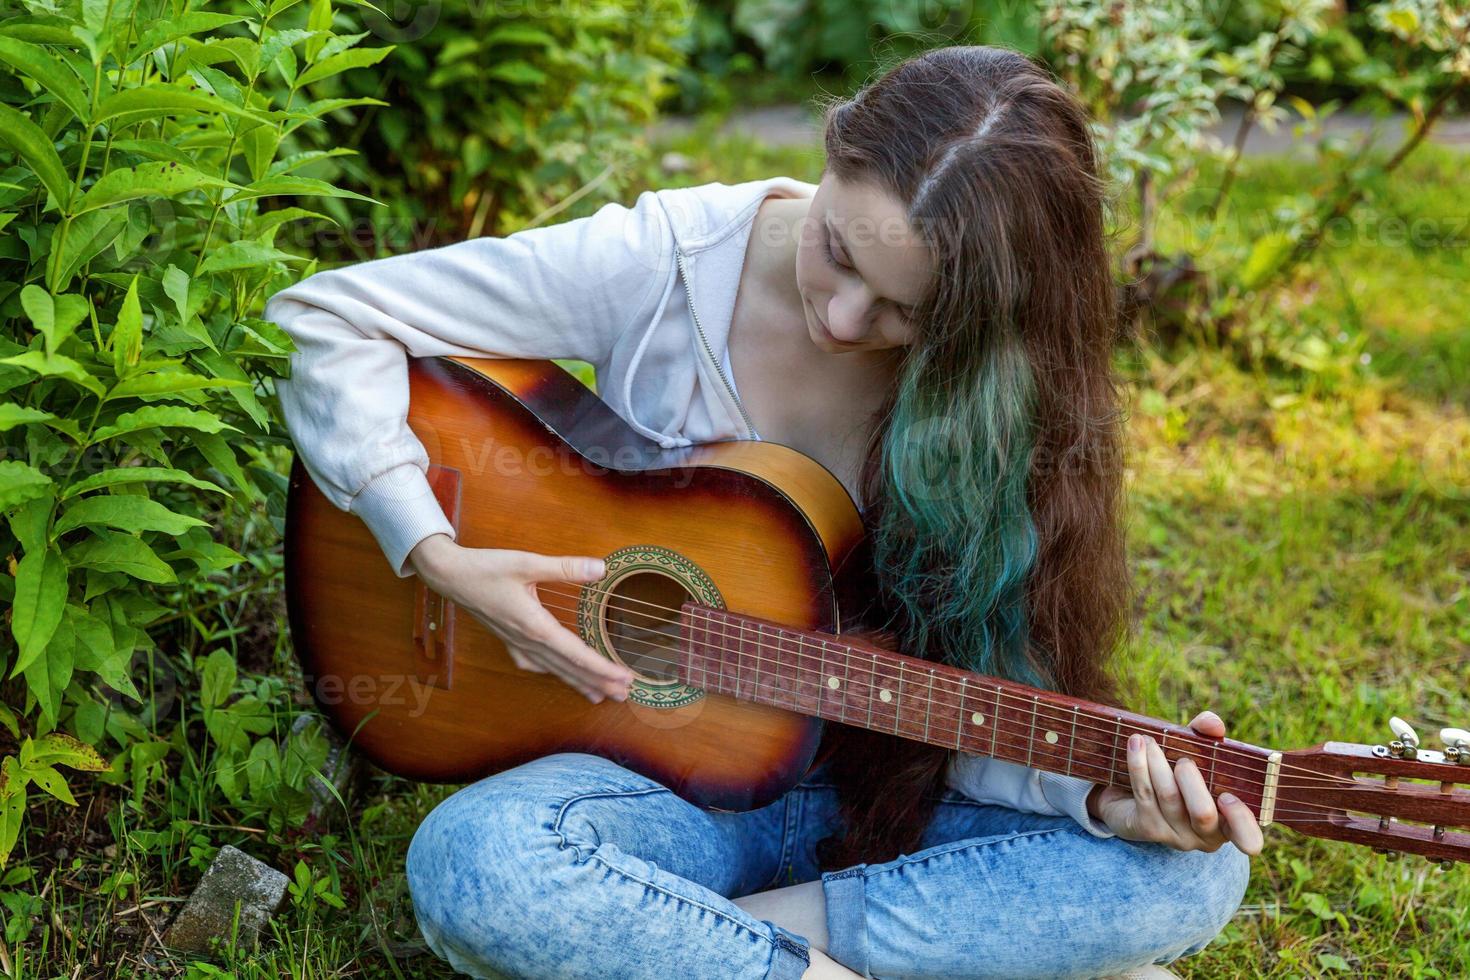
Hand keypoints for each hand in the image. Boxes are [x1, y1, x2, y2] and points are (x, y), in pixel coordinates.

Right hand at [407, 534, 633, 703]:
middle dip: (598, 683)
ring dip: (579, 682)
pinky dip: (554, 672)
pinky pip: (536, 664)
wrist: (450, 576)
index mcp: (535, 626)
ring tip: (602, 696)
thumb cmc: (486, 568)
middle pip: (569, 668)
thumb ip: (565, 568)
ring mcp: (517, 644)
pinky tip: (560, 674)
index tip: (624, 678)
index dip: (602, 668)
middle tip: (625, 694)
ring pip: (554, 669)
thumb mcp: (527, 562)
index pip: (576, 654)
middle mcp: (527, 642)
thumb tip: (600, 568)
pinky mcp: (510, 641)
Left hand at [1087, 710, 1264, 854]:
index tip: (1227, 796)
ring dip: (1158, 762)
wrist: (1131, 796)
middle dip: (1192, 780)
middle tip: (1184, 760)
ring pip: (1169, 797)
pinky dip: (1139, 764)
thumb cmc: (1177, 774)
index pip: (1249, 839)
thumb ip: (1208, 735)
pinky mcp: (1147, 828)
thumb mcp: (1198, 753)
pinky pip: (1144, 793)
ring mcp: (1175, 836)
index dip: (1241, 820)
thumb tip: (1212, 724)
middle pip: (1203, 813)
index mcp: (1229, 822)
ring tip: (1149, 740)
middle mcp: (1205, 835)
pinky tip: (1136, 744)